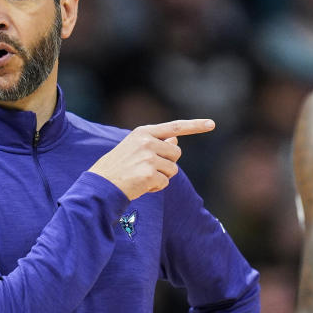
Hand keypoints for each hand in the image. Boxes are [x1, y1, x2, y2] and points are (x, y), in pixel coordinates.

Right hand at [88, 119, 214, 200]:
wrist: (101, 185)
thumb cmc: (117, 168)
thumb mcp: (134, 149)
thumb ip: (156, 143)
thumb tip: (176, 139)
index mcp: (143, 132)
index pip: (175, 127)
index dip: (195, 125)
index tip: (212, 124)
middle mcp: (147, 142)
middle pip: (176, 153)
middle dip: (167, 164)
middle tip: (147, 169)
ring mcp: (149, 157)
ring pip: (173, 170)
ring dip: (161, 177)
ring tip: (141, 178)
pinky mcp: (150, 174)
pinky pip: (165, 183)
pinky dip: (155, 188)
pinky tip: (140, 186)